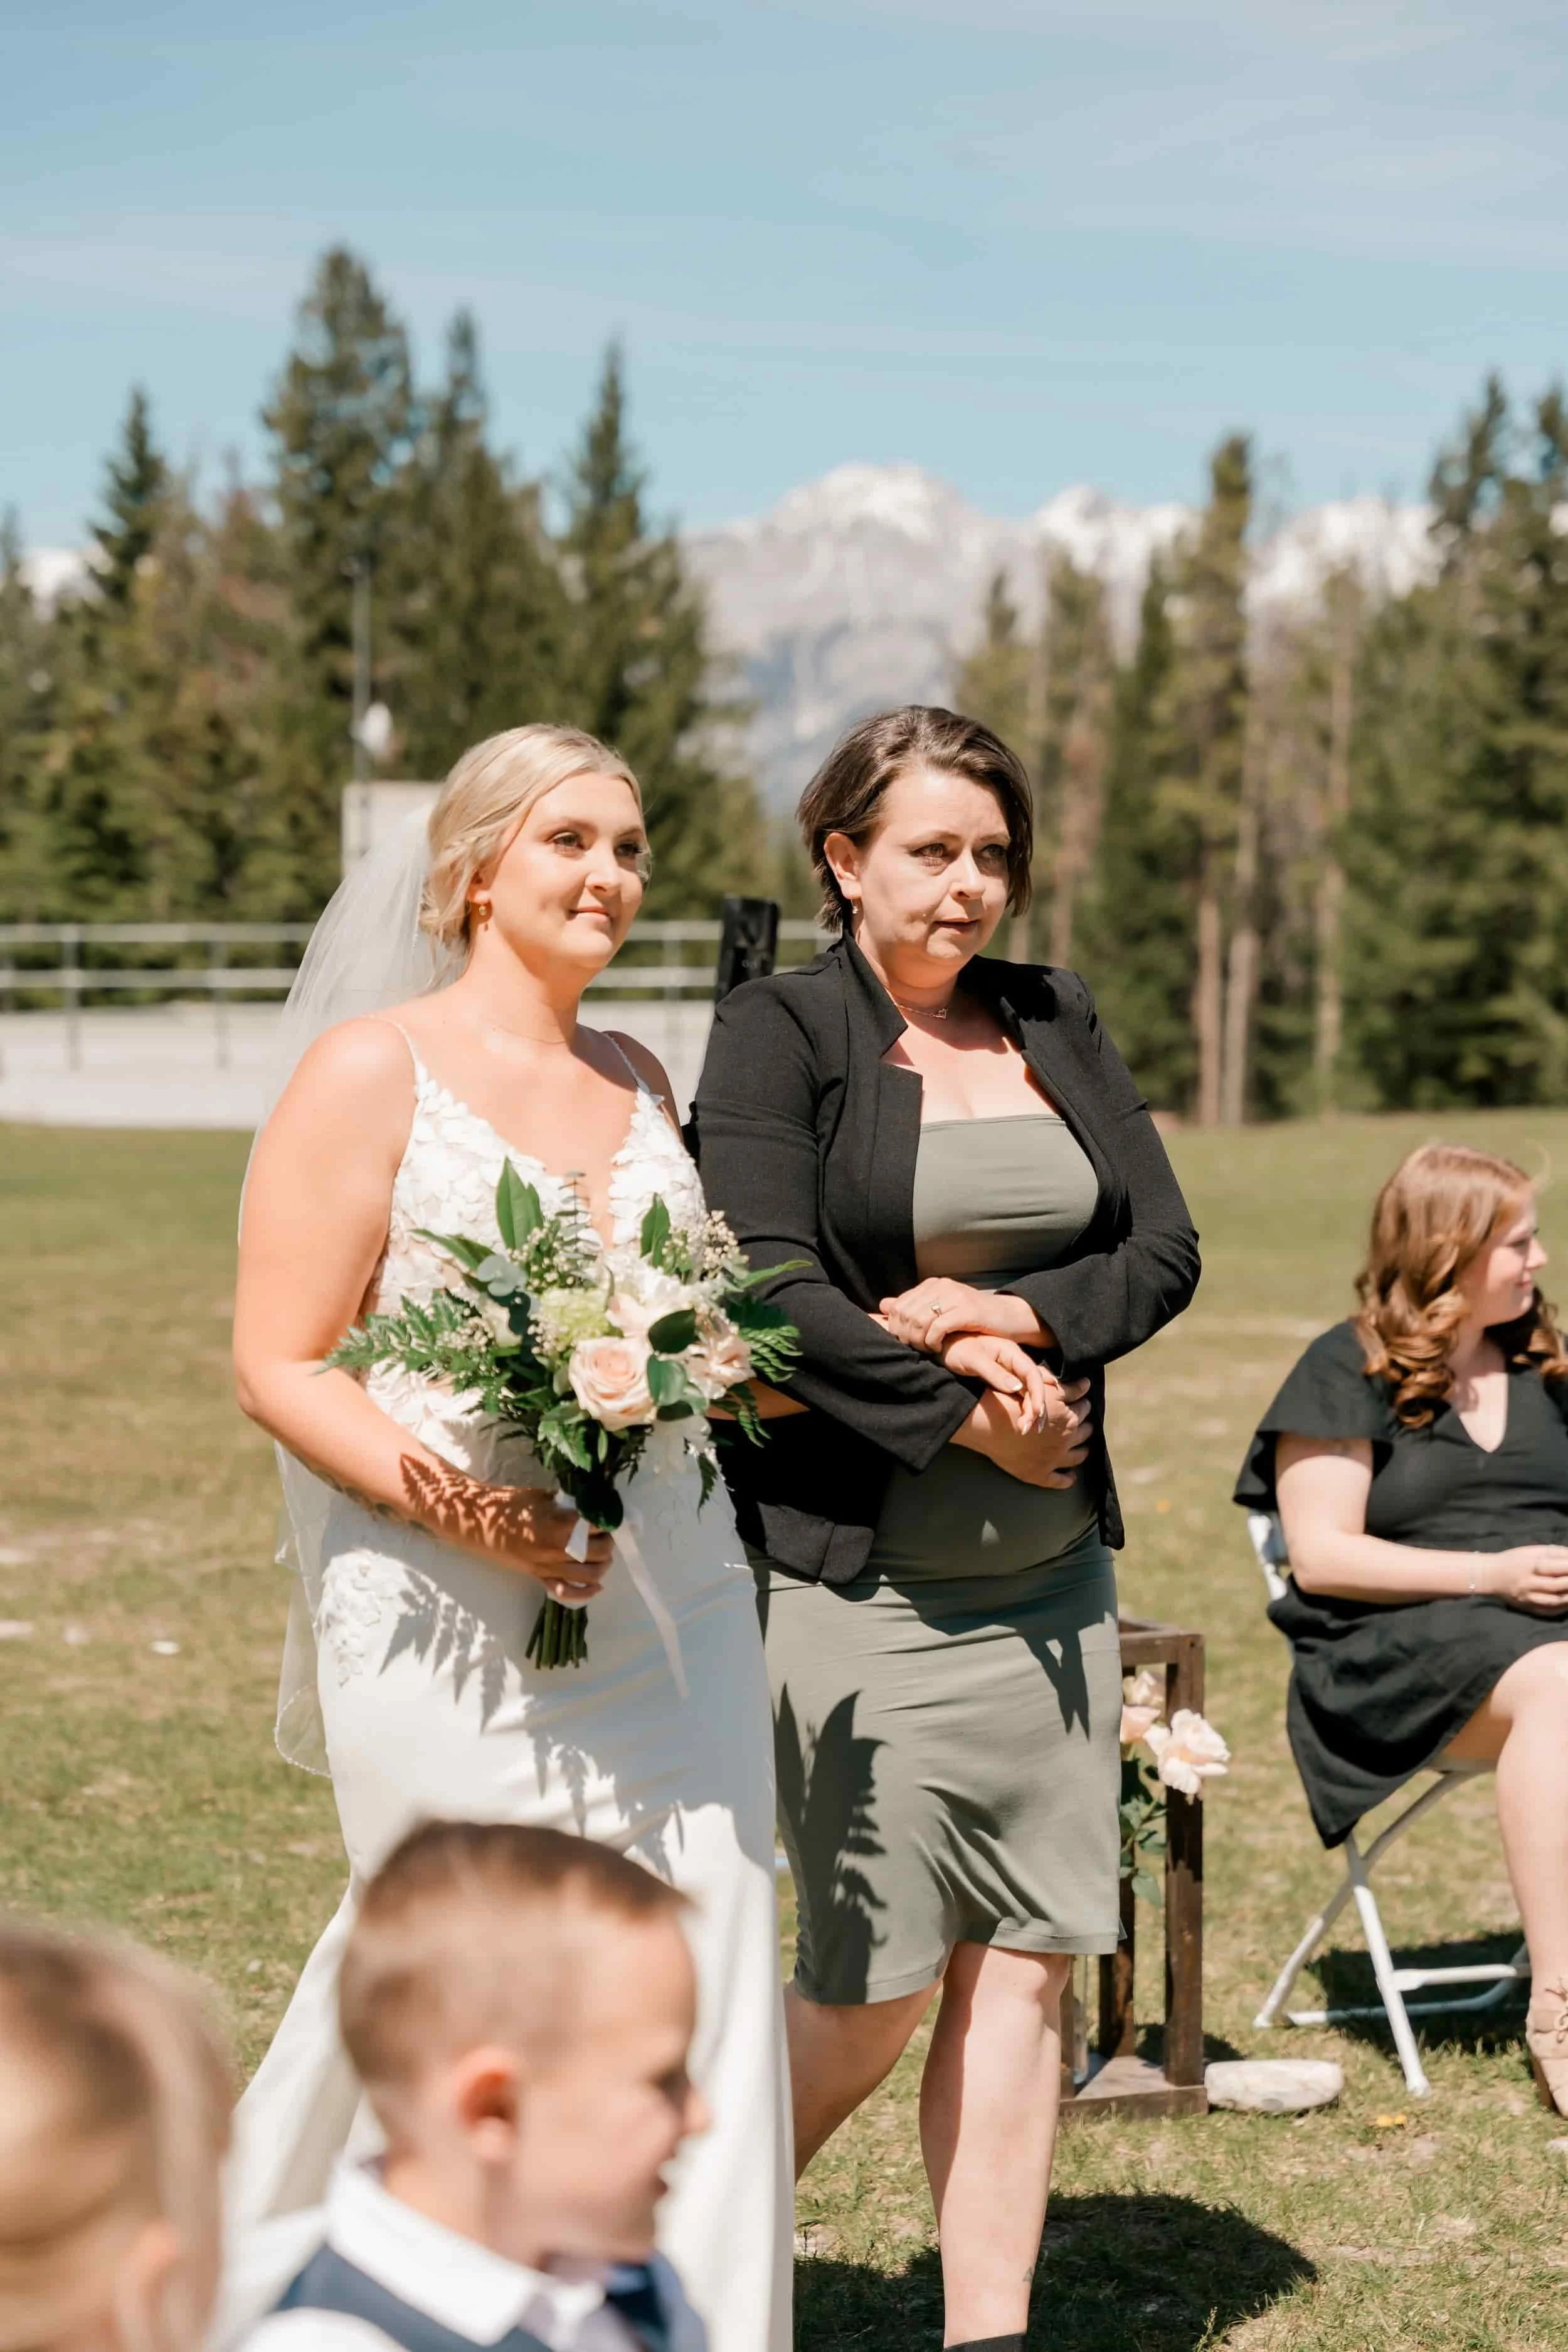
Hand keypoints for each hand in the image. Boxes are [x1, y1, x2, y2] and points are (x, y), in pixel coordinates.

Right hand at [402, 1464, 612, 1603]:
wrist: (478, 1524)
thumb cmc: (508, 1505)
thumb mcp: (541, 1497)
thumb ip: (567, 1504)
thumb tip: (589, 1505)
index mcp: (557, 1526)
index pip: (595, 1525)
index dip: (607, 1519)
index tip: (609, 1513)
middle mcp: (555, 1550)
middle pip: (598, 1552)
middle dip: (608, 1541)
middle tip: (606, 1531)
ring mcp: (547, 1567)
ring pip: (589, 1575)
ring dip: (603, 1564)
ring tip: (603, 1552)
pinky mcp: (539, 1577)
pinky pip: (566, 1592)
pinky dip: (585, 1592)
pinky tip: (597, 1585)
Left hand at [878, 1278, 1047, 1352]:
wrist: (1007, 1316)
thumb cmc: (972, 1317)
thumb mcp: (940, 1310)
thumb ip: (913, 1307)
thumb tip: (884, 1304)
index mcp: (932, 1284)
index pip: (899, 1305)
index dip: (896, 1327)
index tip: (905, 1341)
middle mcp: (941, 1286)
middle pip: (906, 1314)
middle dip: (905, 1335)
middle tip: (915, 1348)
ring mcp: (954, 1296)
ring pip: (919, 1321)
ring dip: (918, 1341)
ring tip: (926, 1349)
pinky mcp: (967, 1310)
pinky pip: (938, 1328)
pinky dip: (933, 1342)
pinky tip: (939, 1348)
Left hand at [941, 1333, 1053, 1431]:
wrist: (943, 1344)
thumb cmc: (956, 1348)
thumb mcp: (973, 1360)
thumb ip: (995, 1373)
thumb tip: (1017, 1388)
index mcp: (1011, 1352)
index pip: (1032, 1374)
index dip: (1037, 1394)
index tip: (1036, 1413)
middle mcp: (1014, 1362)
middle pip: (1032, 1386)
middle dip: (1034, 1408)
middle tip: (1025, 1429)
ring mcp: (1009, 1371)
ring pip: (1027, 1392)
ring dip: (1029, 1410)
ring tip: (1024, 1429)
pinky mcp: (1001, 1379)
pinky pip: (1018, 1394)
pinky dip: (1022, 1407)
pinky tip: (1024, 1419)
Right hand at [953, 1384, 1094, 1488]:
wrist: (992, 1424)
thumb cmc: (1017, 1402)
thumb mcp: (1046, 1389)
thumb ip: (1070, 1389)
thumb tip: (1087, 1385)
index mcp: (1069, 1419)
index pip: (1083, 1410)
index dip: (1083, 1405)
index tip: (1082, 1403)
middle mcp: (1066, 1441)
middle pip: (1082, 1434)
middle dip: (1085, 1427)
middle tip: (1086, 1425)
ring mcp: (1053, 1460)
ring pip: (1075, 1457)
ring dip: (1082, 1452)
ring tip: (1083, 1448)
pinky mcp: (1039, 1474)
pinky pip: (1058, 1481)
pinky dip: (1067, 1480)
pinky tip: (1071, 1477)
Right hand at [1484, 1545, 1567, 1613]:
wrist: (1490, 1576)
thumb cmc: (1513, 1560)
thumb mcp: (1532, 1551)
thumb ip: (1555, 1553)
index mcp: (1530, 1565)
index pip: (1557, 1567)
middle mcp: (1529, 1583)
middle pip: (1558, 1585)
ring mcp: (1529, 1598)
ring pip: (1556, 1601)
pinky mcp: (1528, 1608)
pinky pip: (1549, 1611)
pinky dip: (1563, 1608)